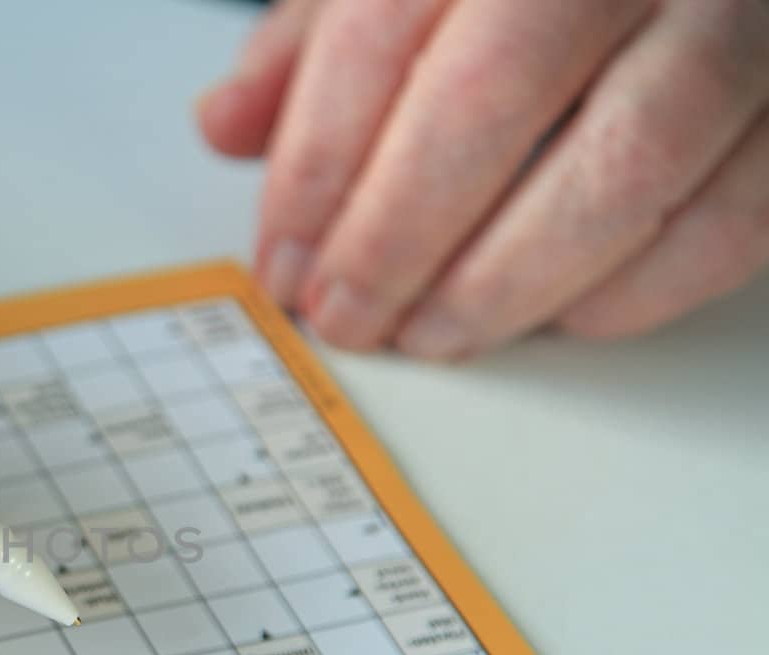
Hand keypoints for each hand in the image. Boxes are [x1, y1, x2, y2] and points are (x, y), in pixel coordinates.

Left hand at [198, 0, 768, 357]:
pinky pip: (732, 214)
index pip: (382, 33)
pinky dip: (638, 288)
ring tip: (432, 336)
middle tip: (347, 317)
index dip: (315, 166)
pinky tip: (559, 318)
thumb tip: (224, 126)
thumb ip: (313, 47)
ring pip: (626, 162)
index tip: (282, 261)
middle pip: (494, 96)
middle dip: (397, 235)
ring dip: (507, 280)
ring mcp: (736, 22)